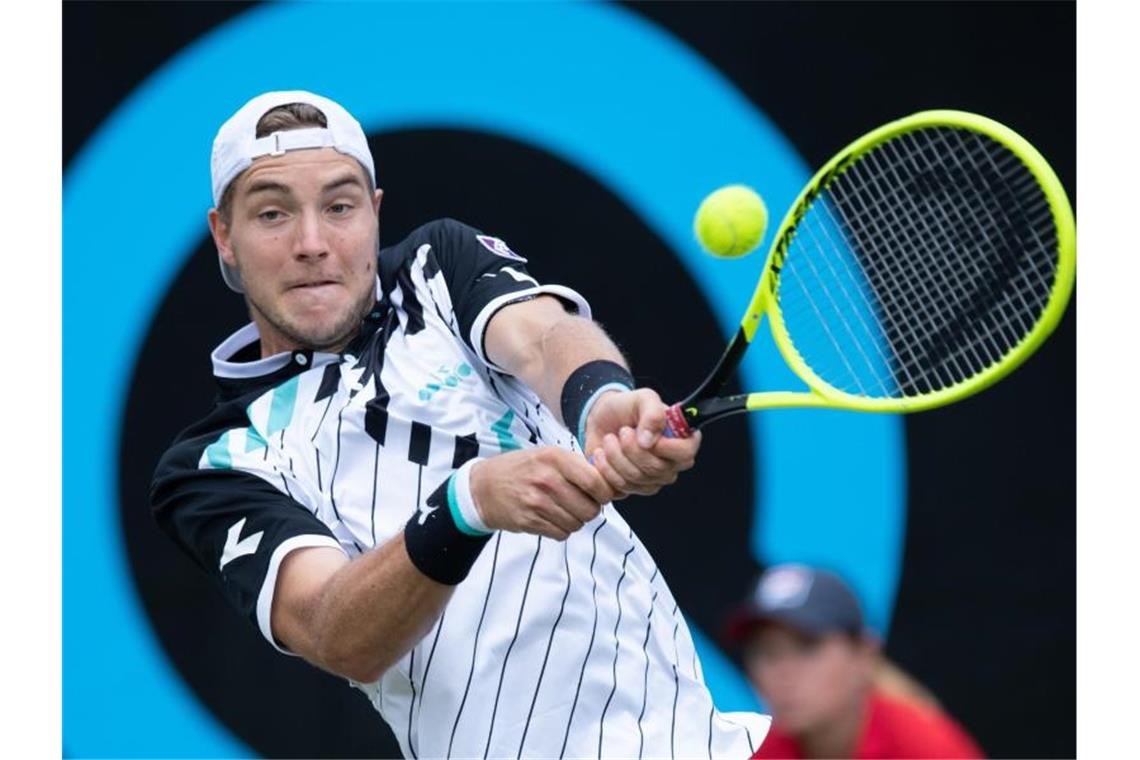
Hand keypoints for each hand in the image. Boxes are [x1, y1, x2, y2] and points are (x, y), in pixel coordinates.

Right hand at [469, 447, 614, 540]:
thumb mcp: (547, 455)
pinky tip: (551, 518)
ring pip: (577, 524)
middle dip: (590, 510)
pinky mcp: (529, 521)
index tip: (600, 495)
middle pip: (590, 508)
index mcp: (555, 457)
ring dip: (575, 521)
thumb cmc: (522, 469)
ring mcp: (537, 501)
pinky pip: (561, 534)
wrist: (483, 487)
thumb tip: (612, 486)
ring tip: (563, 510)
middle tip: (581, 504)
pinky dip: (562, 530)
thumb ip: (578, 466)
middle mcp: (546, 479)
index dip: (604, 493)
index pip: (595, 481)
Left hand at [583, 388, 700, 498]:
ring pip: (637, 478)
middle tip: (622, 431)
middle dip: (632, 449)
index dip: (666, 448)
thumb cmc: (626, 408)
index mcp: (680, 440)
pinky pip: (622, 487)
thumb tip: (651, 441)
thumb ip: (653, 413)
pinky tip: (602, 454)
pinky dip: (606, 469)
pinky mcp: (633, 488)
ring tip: (610, 439)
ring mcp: (653, 479)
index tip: (644, 437)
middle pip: (657, 469)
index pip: (686, 453)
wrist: (601, 421)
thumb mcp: (642, 398)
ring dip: (616, 456)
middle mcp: (670, 463)